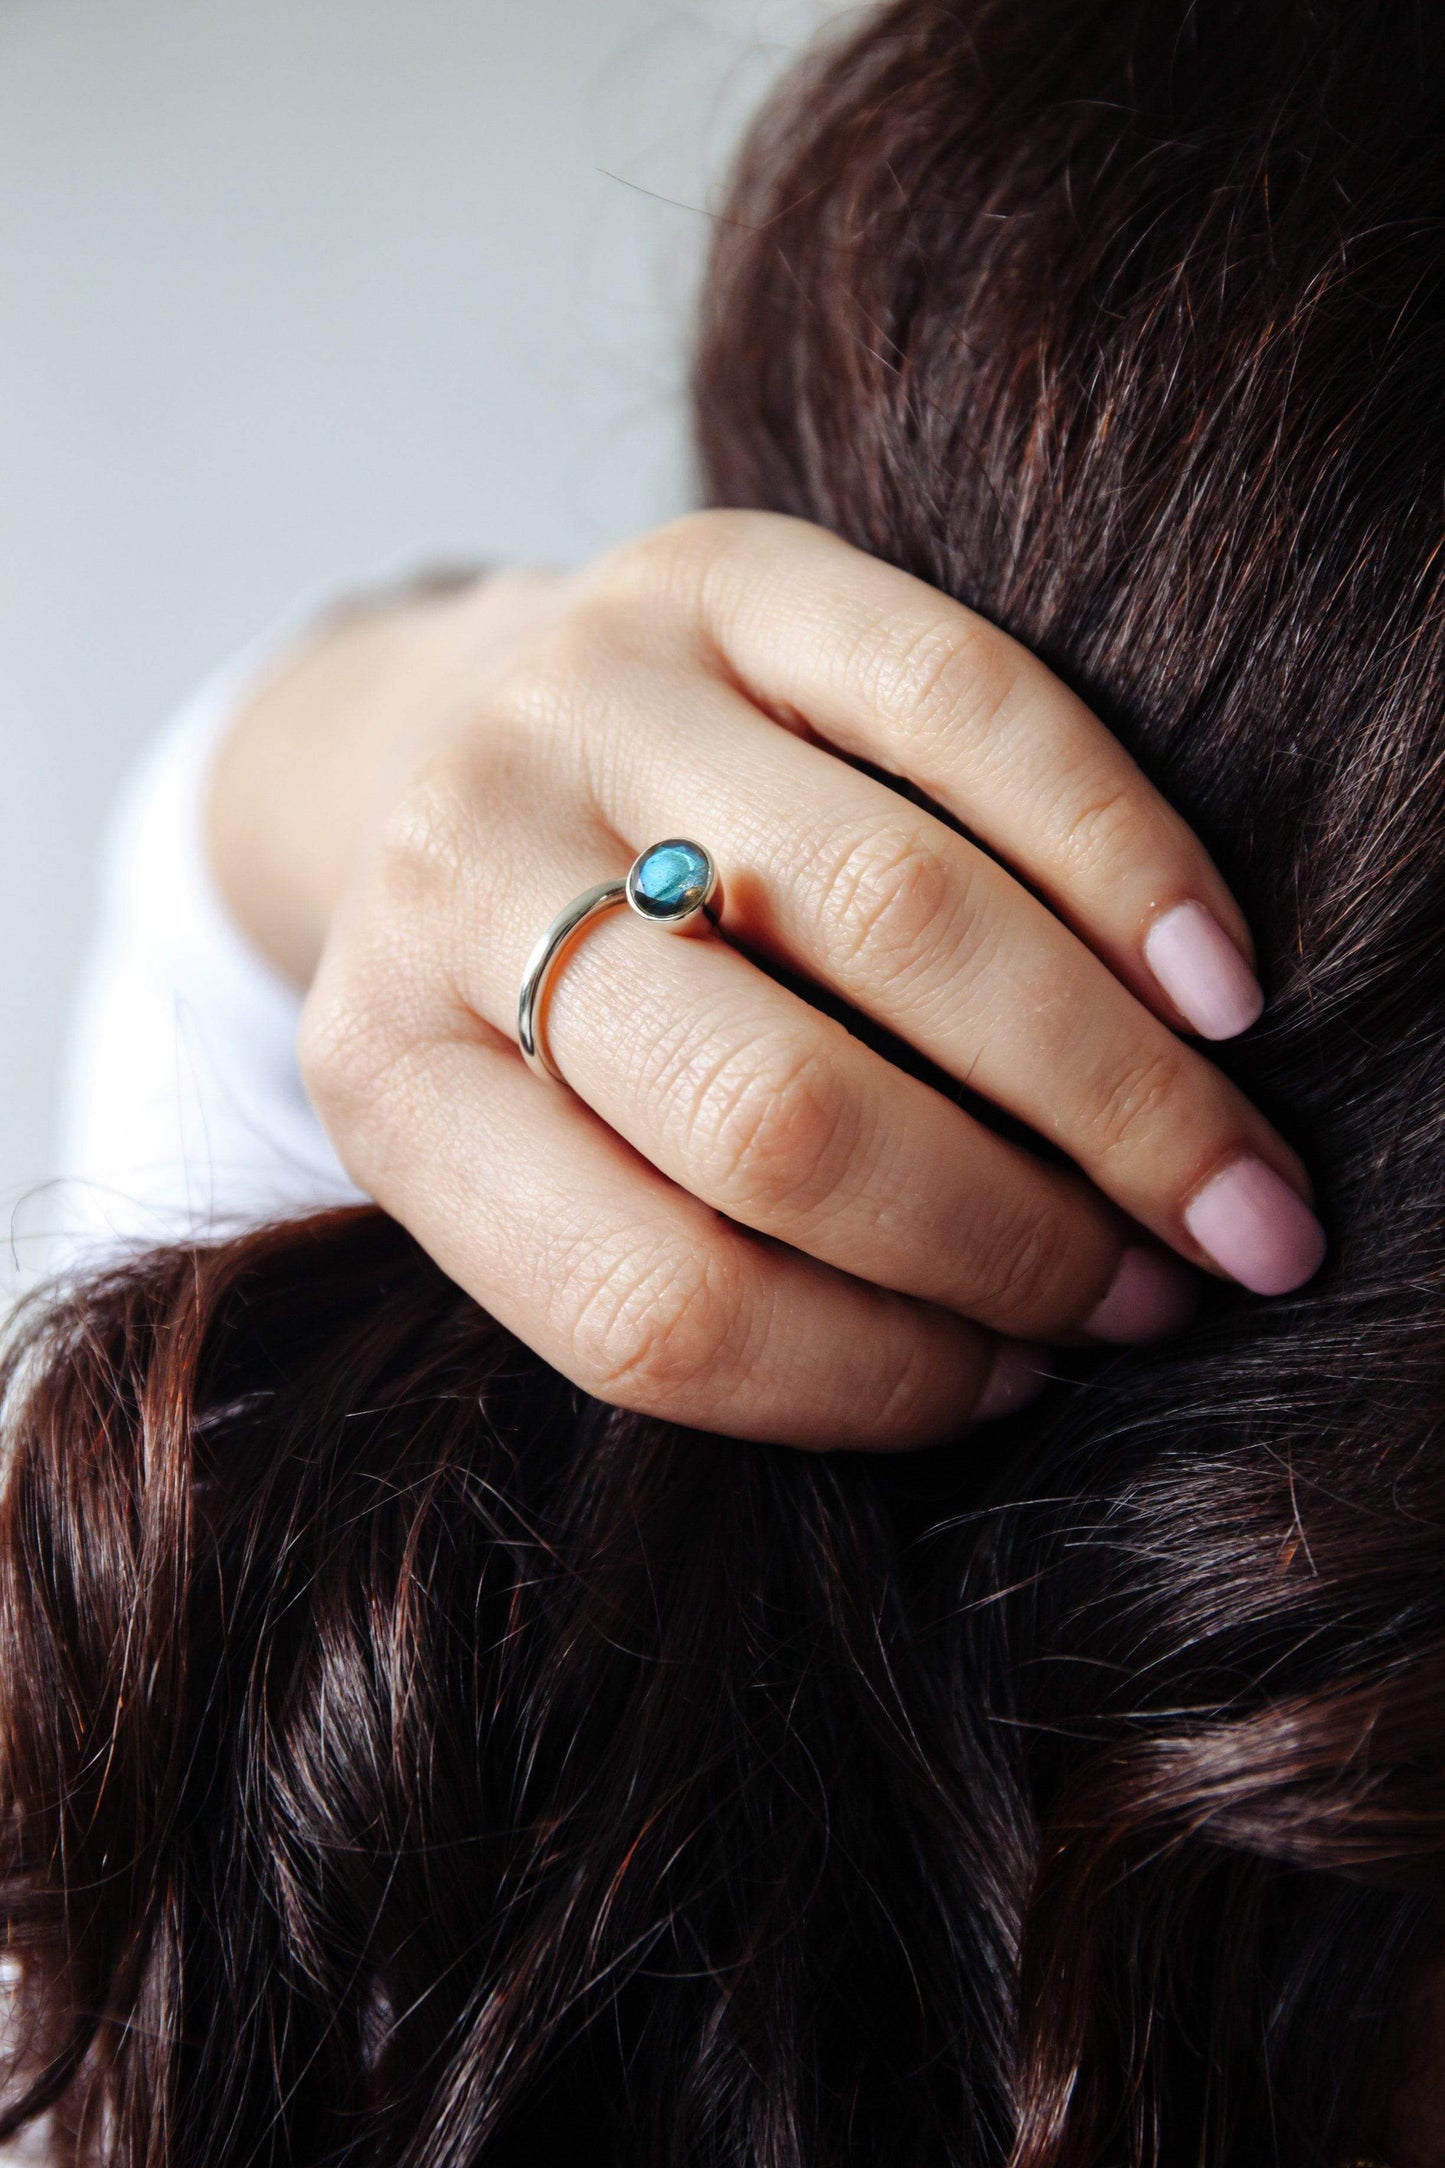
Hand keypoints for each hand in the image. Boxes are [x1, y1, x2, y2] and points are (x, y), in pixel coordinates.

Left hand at [211, 512, 1323, 1448]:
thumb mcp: (544, 1150)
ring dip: (1111, 1085)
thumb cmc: (554, 1001)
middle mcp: (454, 876)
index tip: (1016, 1385)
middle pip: (775, 1115)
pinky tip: (1217, 989)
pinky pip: (960, 704)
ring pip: (894, 911)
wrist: (461, 729)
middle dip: (1015, 1238)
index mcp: (389, 1079)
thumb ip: (703, 1255)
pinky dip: (1118, 861)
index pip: (644, 1302)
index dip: (870, 1379)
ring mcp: (581, 700)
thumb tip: (1009, 1352)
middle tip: (1168, 1298)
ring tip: (1234, 1190)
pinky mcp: (717, 567)